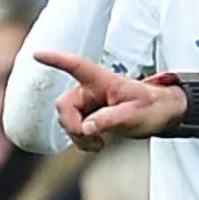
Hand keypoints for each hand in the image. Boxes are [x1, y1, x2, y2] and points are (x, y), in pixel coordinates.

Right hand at [37, 50, 183, 147]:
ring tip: (99, 143)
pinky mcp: (88, 117)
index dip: (56, 60)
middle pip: (64, 105)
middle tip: (90, 138)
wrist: (160, 114)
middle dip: (72, 126)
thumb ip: (109, 119)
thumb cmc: (151, 107)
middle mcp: (90, 89)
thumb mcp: (134, 114)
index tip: (37, 54)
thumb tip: (86, 128)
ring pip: (66, 120)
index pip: (75, 66)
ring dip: (78, 136)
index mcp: (101, 80)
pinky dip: (81, 140)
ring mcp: (87, 104)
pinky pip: (73, 130)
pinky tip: (97, 144)